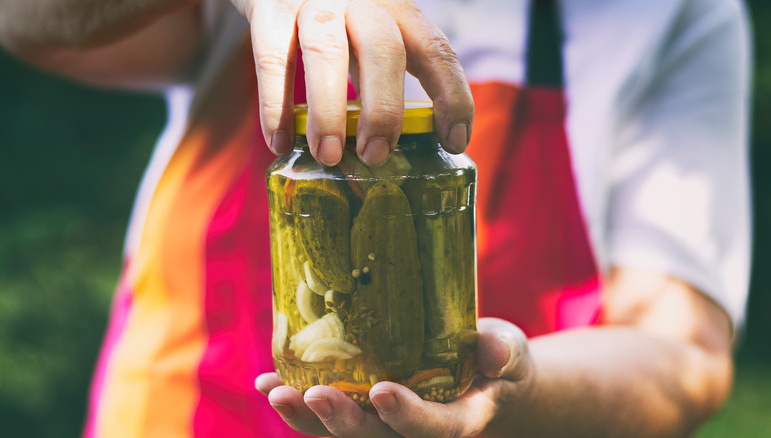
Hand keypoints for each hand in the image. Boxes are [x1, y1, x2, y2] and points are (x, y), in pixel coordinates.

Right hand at [230, 0, 473, 166]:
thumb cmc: (333, 18)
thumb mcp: (369, 34)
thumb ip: (381, 76)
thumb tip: (390, 149)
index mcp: (397, 10)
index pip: (436, 49)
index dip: (451, 96)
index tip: (454, 141)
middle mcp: (361, 1)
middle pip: (383, 51)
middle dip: (383, 111)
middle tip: (374, 156)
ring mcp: (314, 2)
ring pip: (326, 53)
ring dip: (329, 112)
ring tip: (328, 156)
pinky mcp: (269, 8)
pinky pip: (272, 59)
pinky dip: (276, 107)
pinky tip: (281, 142)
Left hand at [255, 318, 532, 436]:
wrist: (482, 380)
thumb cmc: (498, 364)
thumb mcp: (510, 352)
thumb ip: (502, 351)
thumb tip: (494, 349)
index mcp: (458, 421)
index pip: (433, 428)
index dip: (408, 416)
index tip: (383, 391)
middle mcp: (416, 431)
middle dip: (342, 421)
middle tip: (313, 396)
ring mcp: (386, 425)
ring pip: (344, 432)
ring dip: (306, 417)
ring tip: (275, 392)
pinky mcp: (366, 410)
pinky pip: (329, 414)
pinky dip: (298, 403)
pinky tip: (269, 383)